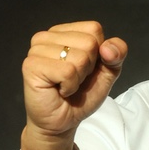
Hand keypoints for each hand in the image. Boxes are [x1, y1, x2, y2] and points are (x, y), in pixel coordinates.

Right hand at [22, 21, 127, 141]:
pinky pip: (67, 72)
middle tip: (75, 78)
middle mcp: (47, 37)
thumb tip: (108, 48)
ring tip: (66, 84)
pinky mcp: (31, 66)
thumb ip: (117, 54)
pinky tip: (60, 90)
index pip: (94, 29)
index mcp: (65, 32)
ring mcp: (37, 50)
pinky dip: (70, 86)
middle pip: (89, 42)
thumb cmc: (82, 94)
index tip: (87, 67)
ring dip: (79, 78)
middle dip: (89, 66)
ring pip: (79, 57)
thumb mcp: (109, 71)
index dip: (99, 52)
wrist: (64, 120)